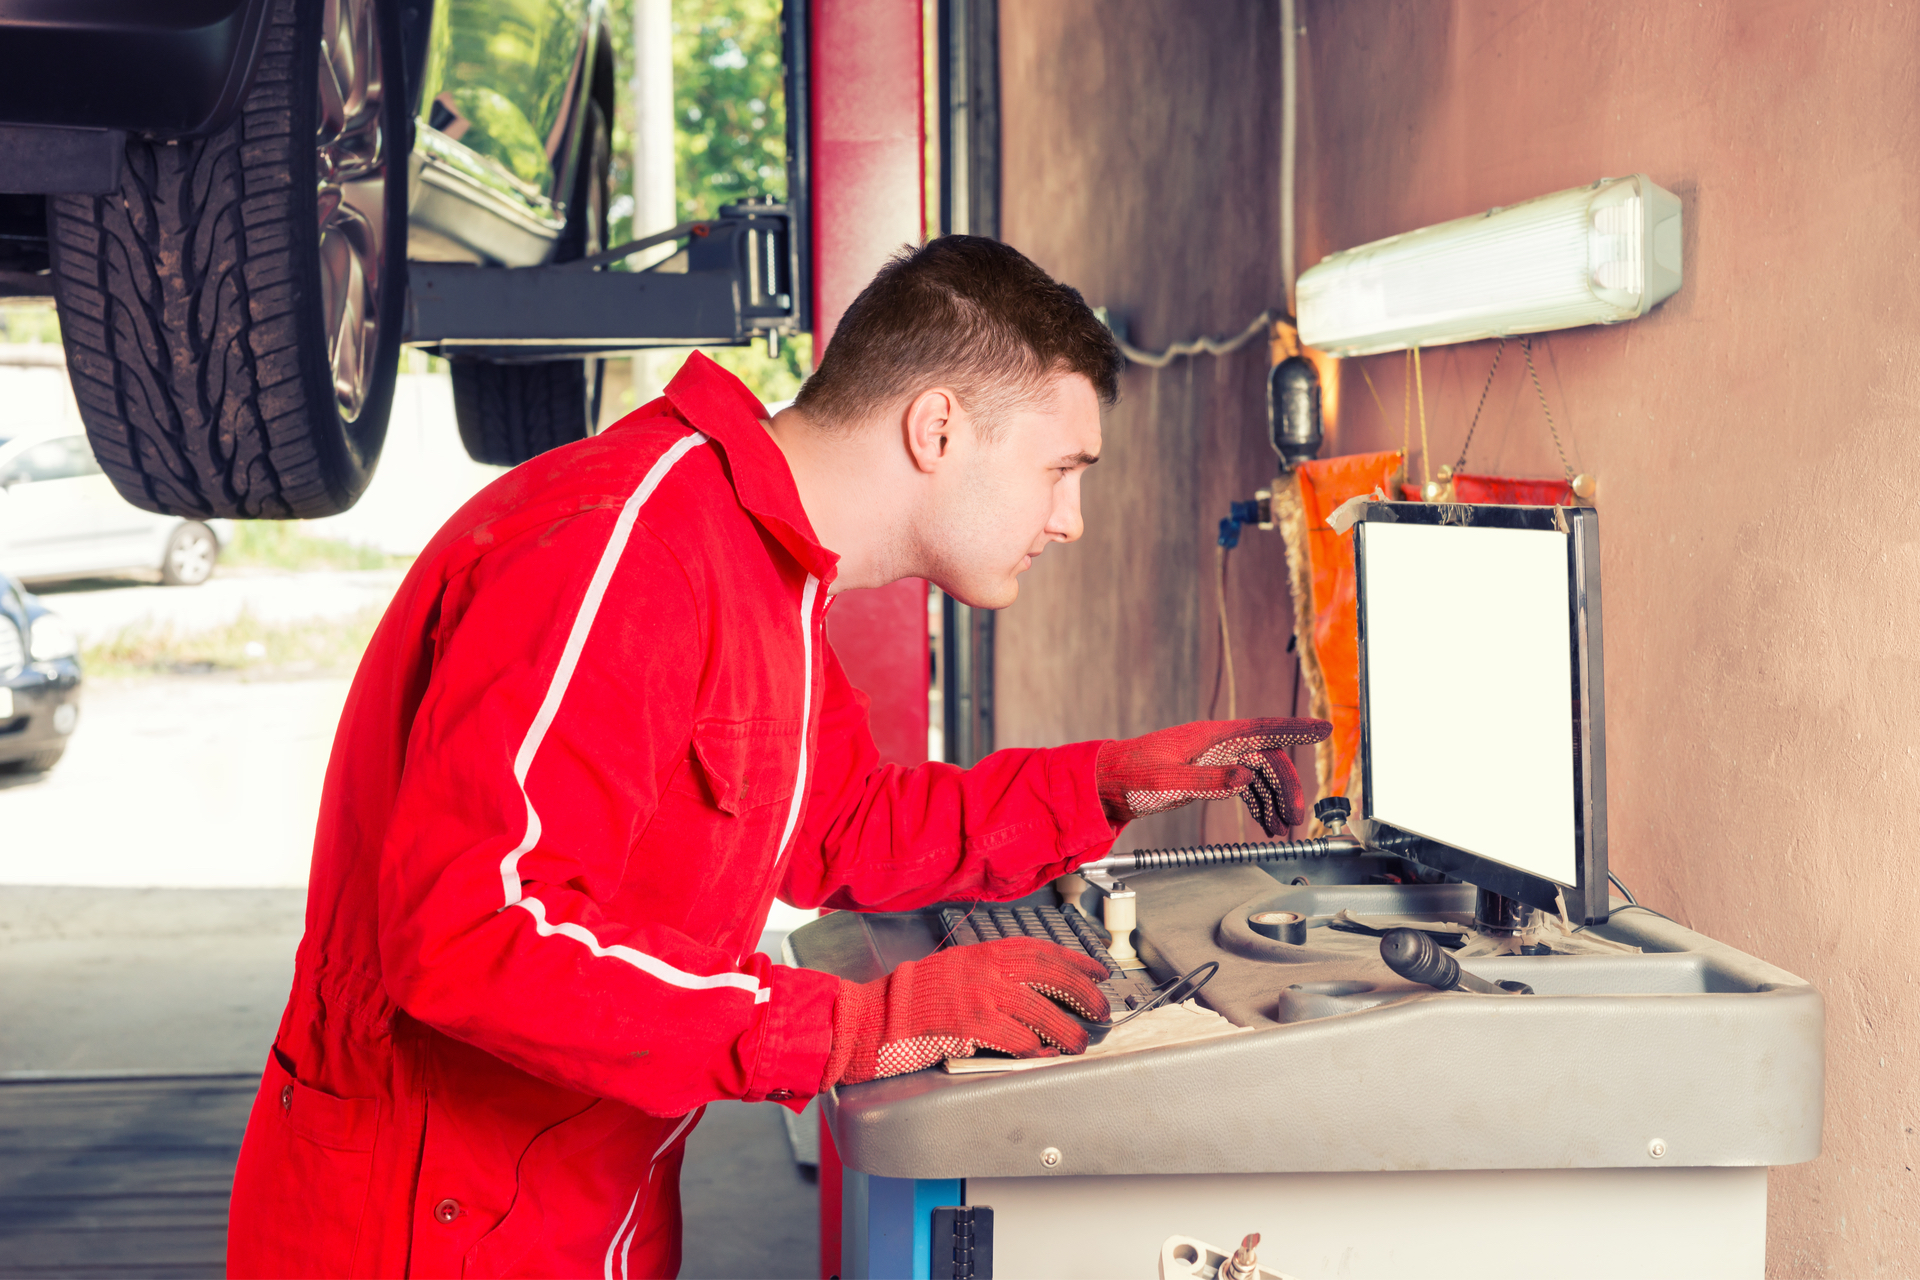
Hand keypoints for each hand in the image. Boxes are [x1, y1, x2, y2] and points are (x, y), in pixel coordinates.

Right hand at [823, 936, 1110, 1085]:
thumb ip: (989, 973)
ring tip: (1079, 1041)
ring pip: (1040, 1010)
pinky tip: (1044, 1054)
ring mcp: (978, 995)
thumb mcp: (955, 969)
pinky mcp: (970, 1024)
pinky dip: (1035, 1048)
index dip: (1076, 960)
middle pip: (1051, 975)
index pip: (1041, 950)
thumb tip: (1030, 990)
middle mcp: (985, 968)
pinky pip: (1015, 1037)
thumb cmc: (911, 998)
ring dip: (1066, 1028)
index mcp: (983, 952)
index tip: (1099, 972)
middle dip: (1083, 993)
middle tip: (1101, 1010)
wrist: (875, 1015)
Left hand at [1095, 717, 1331, 834]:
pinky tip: (1266, 823)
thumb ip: (1208, 781)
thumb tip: (1247, 777)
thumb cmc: (1131, 777)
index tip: (1325, 728)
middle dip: (1287, 788)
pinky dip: (1259, 804)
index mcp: (1211, 737)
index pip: (1263, 728)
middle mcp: (1218, 744)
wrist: (1108, 783)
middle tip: (1295, 819)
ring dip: (1274, 801)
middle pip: (1267, 758)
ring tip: (1282, 829)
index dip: (1296, 730)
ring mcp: (1215, 759)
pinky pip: (1245, 786)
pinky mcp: (1209, 775)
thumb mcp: (1168, 782)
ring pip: (1259, 774)